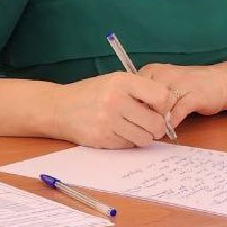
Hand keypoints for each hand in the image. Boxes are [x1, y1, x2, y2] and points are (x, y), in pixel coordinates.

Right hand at [50, 71, 176, 147]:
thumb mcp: (115, 81)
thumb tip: (167, 110)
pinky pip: (129, 145)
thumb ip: (140, 91)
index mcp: (122, 82)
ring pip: (145, 138)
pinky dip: (129, 141)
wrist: (60, 108)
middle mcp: (116, 101)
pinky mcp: (103, 139)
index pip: (161, 96)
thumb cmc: (93, 93)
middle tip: (151, 124)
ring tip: (135, 128)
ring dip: (144, 136)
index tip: (158, 108)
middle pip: (156, 123)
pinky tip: (119, 131)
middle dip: (158, 126)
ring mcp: (109, 121)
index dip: (164, 105)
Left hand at [137, 63, 226, 127]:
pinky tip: (171, 127)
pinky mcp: (194, 95)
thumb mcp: (162, 86)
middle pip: (144, 100)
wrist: (220, 81)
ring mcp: (180, 83)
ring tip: (157, 131)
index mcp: (152, 71)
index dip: (131, 108)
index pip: (131, 91)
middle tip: (144, 129)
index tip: (132, 120)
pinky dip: (172, 122)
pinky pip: (177, 112)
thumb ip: (146, 97)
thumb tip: (126, 115)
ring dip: (157, 122)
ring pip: (159, 107)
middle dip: (143, 117)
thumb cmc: (187, 86)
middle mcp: (164, 74)